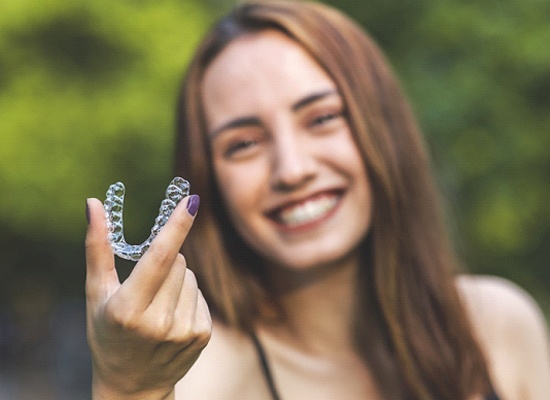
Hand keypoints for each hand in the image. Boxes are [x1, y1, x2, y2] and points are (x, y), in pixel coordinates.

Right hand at [85, 195, 210, 398]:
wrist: (132, 385)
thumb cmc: (107, 333)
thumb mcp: (96, 294)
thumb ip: (97, 247)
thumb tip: (93, 203)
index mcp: (128, 309)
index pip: (158, 257)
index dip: (176, 226)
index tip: (191, 200)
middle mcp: (159, 322)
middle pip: (177, 261)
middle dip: (164, 261)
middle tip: (146, 286)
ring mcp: (184, 331)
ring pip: (190, 276)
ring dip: (176, 280)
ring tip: (157, 306)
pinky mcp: (202, 335)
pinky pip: (200, 294)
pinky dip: (187, 297)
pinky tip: (171, 317)